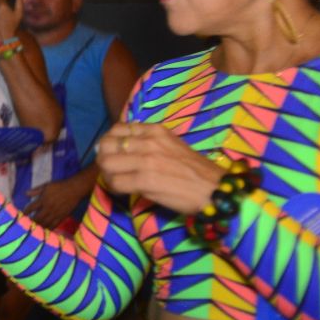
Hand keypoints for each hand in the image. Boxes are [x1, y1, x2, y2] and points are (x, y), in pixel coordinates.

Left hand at [24, 176, 85, 228]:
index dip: (25, 212)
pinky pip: (54, 225)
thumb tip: (26, 193)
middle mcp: (48, 208)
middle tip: (26, 225)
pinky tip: (44, 231)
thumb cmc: (60, 186)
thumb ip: (36, 190)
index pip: (31, 208)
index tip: (21, 215)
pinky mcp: (62, 217)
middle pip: (37, 218)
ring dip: (38, 227)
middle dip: (30, 222)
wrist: (74, 189)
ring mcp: (55, 214)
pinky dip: (48, 229)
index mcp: (43, 200)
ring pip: (45, 223)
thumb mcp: (46, 185)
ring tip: (33, 230)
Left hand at [95, 123, 223, 214]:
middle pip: (107, 144)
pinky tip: (123, 191)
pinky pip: (115, 182)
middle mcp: (149, 141)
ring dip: (107, 174)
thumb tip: (119, 148)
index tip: (113, 153)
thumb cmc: (194, 170)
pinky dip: (114, 187)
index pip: (118, 129)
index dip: (110, 142)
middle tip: (110, 169)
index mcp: (155, 130)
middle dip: (103, 158)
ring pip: (107, 163)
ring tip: (116, 181)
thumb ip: (148, 143)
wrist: (216, 189)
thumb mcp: (171, 145)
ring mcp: (147, 160)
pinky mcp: (146, 180)